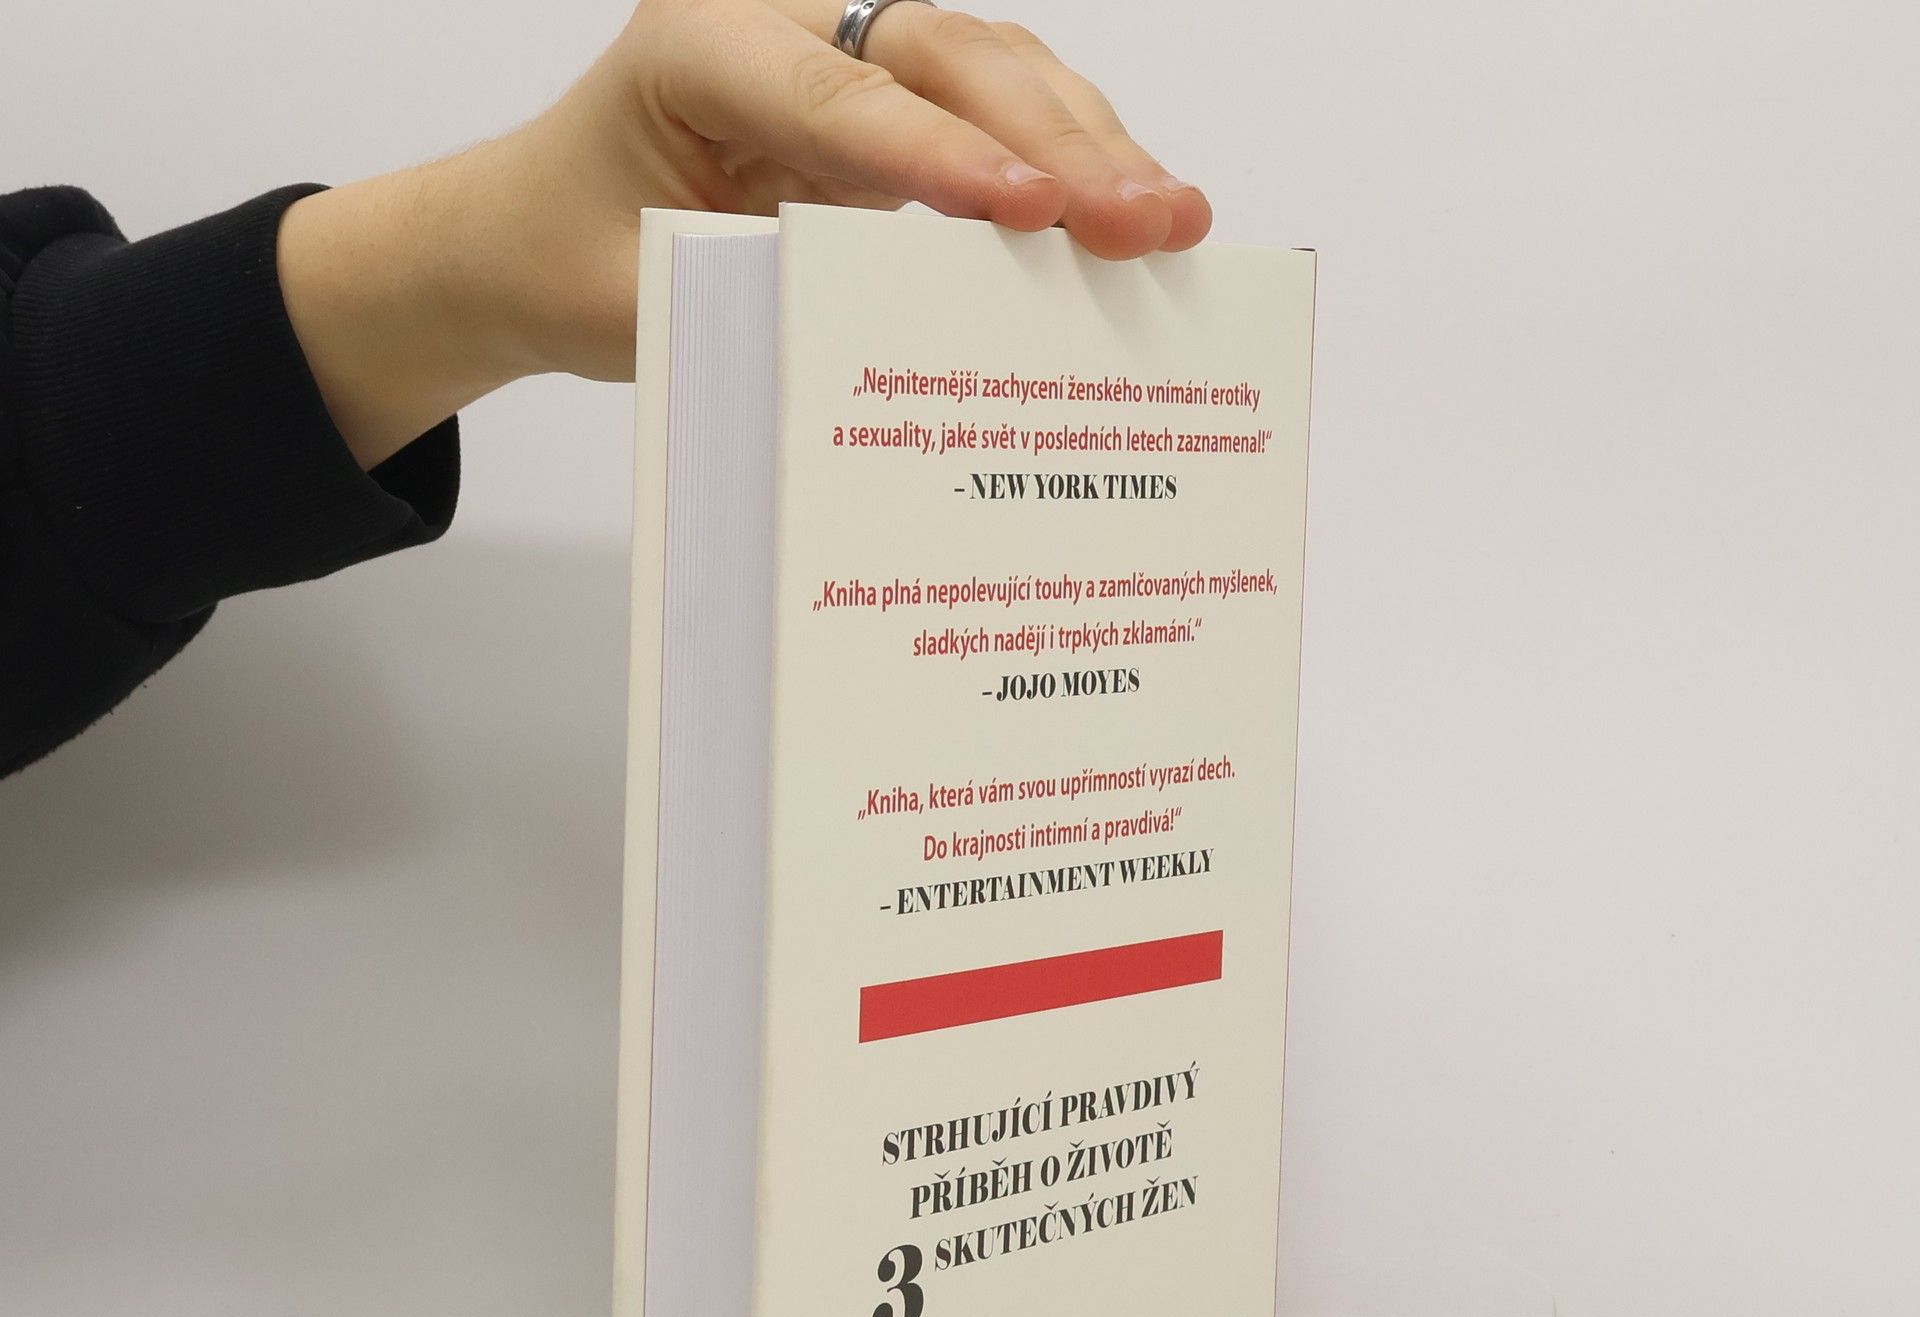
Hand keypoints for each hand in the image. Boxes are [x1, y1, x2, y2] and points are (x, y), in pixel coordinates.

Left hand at [278, 0, 1211, 466]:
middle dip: (1057, 143)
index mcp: (700, 44)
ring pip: (992, 72)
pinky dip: (1067, 162)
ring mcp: (844, 52)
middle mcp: (782, 21)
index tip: (1031, 209)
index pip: (840, 97)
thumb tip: (908, 349)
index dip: (944, 155)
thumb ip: (762, 300)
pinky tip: (1134, 212)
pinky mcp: (886, 103)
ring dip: (1089, 146)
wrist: (532, 235)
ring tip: (1173, 221)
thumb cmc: (572, 259)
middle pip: (948, 59)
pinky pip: (992, 114)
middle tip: (1147, 221)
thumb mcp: (643, 301)